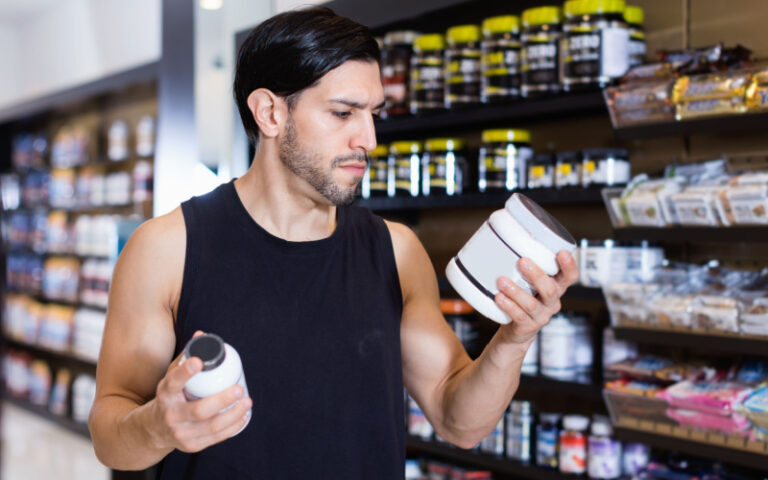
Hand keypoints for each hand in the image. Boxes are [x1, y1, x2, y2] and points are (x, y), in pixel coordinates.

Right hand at [148, 331, 251, 452]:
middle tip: (239, 389)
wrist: (152, 430)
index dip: (185, 371)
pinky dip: (233, 427)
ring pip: (212, 426)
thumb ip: (186, 358)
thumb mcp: (171, 378)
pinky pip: (215, 437)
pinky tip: (243, 416)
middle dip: (222, 400)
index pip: (173, 381)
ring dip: (234, 415)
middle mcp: (170, 415)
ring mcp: (180, 433)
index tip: (199, 361)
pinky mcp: (191, 445)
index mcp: (165, 394)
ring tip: (247, 401)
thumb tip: (202, 334)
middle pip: (199, 410)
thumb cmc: (169, 397)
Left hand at [494, 251, 578, 344]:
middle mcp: (551, 302)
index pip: (570, 277)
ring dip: (516, 291)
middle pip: (550, 289)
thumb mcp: (529, 282)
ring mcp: (541, 316)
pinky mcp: (528, 326)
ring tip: (502, 281)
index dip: (569, 266)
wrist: (515, 330)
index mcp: (556, 287)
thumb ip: (526, 266)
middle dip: (537, 275)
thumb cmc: (523, 299)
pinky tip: (499, 298)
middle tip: (523, 261)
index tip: (561, 252)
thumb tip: (507, 238)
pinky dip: (508, 306)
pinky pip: (519, 316)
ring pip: (532, 304)